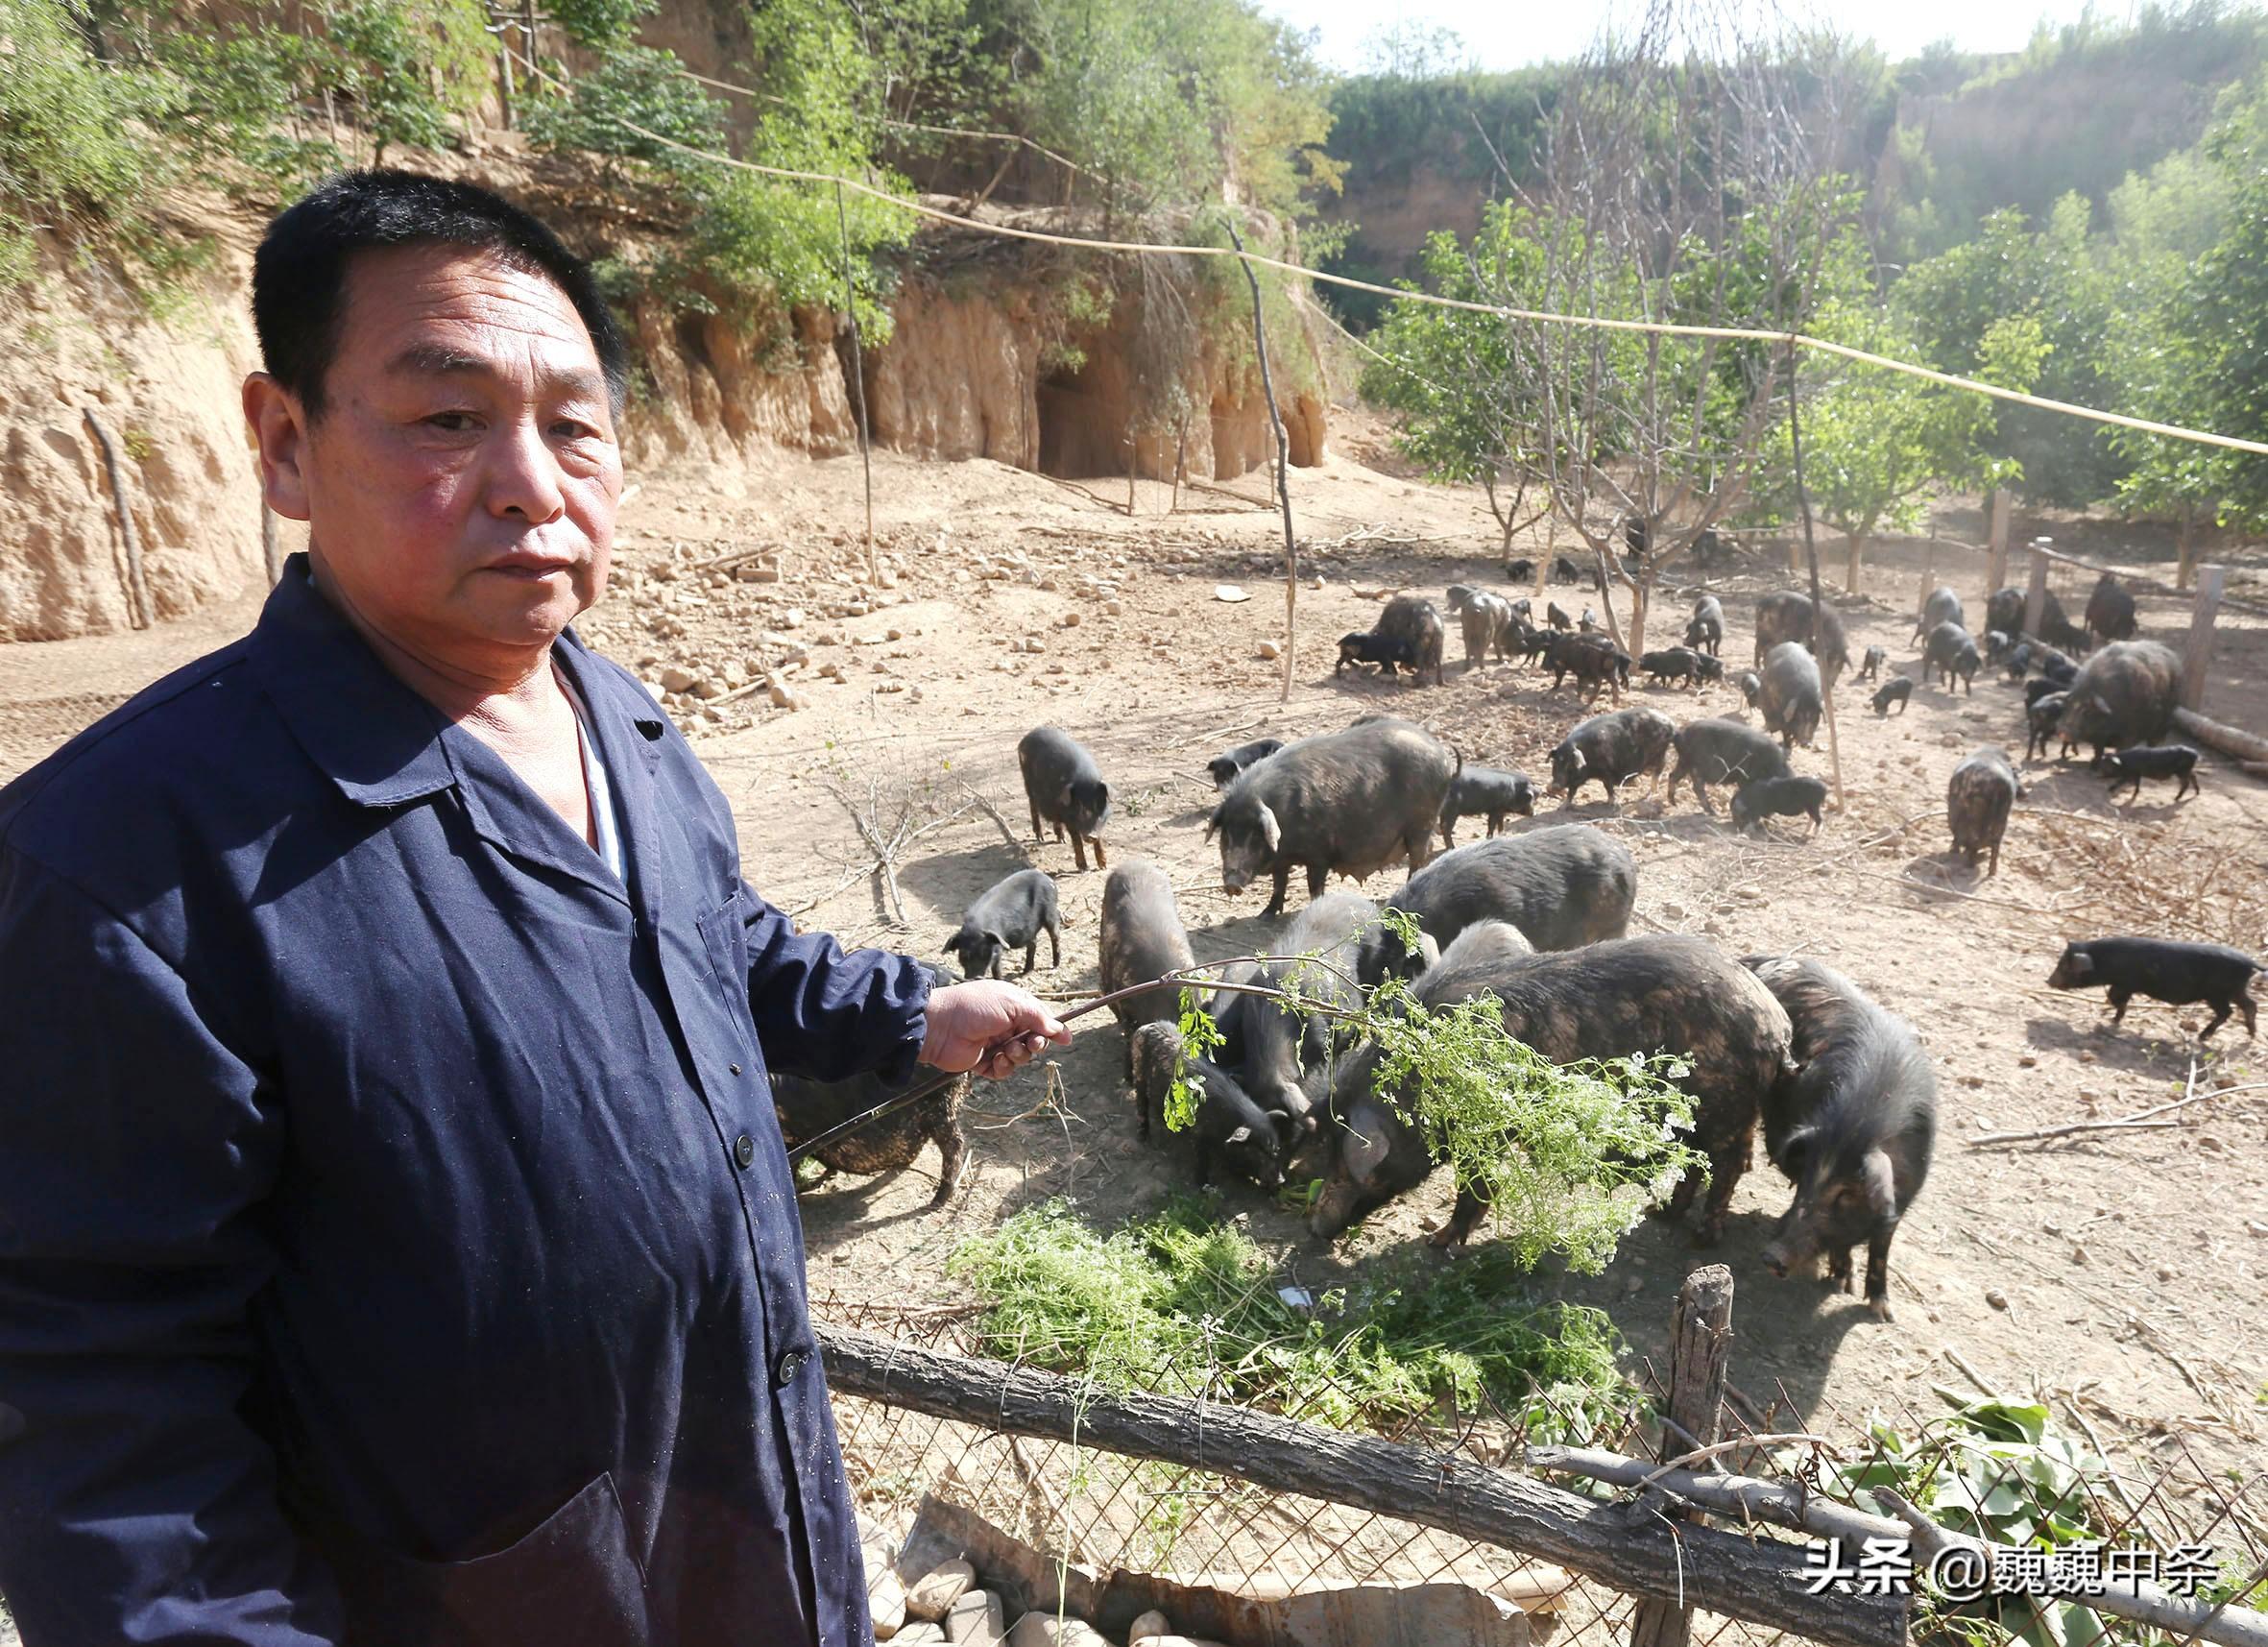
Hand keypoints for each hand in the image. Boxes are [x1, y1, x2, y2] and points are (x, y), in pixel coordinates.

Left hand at [919, 980, 1070, 1078]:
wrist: (940, 1025)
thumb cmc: (975, 1007)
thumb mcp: (1013, 1004)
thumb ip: (1039, 1017)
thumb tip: (1063, 1030)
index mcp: (1013, 1006)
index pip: (1041, 1019)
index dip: (1053, 1029)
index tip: (1065, 1040)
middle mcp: (1006, 1025)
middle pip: (1034, 1041)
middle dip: (1035, 1044)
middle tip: (1030, 1043)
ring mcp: (995, 1044)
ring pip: (1021, 1057)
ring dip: (1018, 1055)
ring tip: (1006, 1050)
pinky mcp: (984, 1063)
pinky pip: (1004, 1071)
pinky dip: (1003, 1067)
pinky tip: (996, 1060)